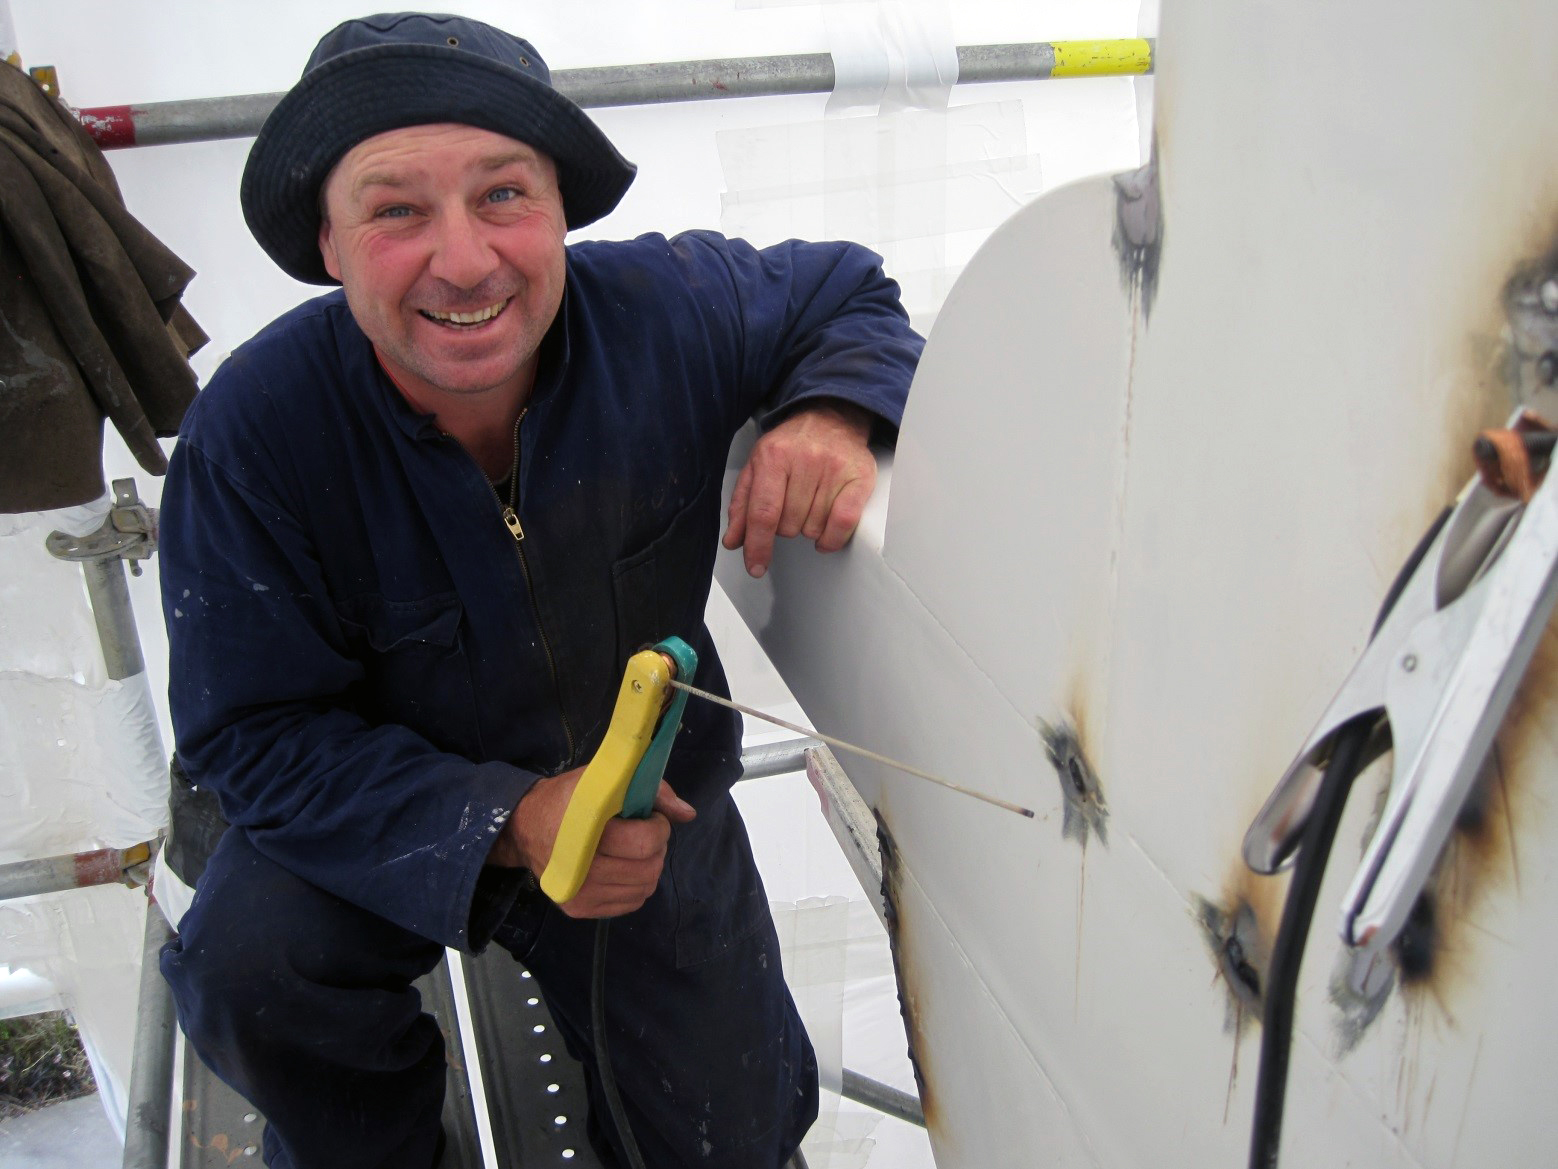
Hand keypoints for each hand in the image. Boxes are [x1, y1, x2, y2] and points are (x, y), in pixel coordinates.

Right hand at [492, 772, 696, 918]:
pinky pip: (631, 903)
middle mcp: (579, 867)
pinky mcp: (578, 910)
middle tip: (643, 833)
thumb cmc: (567, 798)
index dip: (658, 828)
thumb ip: (653, 792)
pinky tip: (621, 866)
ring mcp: (577, 893)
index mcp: (584, 828)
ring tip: (632, 850)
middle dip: (656, 848)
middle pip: (647, 869)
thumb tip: (688, 815)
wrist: (524, 828)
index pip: (644, 843)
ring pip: (644, 889)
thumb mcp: (605, 780)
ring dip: (648, 867)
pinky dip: (635, 885)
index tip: (650, 817)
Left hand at [722, 401, 875, 578]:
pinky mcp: (860, 478)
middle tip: (791, 506)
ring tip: (810, 505)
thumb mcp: (757, 466)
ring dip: (808, 528)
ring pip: (814, 528)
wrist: (831, 417)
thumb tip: (734, 541)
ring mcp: (834, 469)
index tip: (756, 567)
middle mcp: (805, 460)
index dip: (758, 546)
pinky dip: (832, 539)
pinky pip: (844, 523)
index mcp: (773, 457)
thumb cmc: (791, 445)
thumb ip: (742, 504)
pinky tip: (825, 536)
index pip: (763, 513)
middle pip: (788, 525)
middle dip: (785, 527)